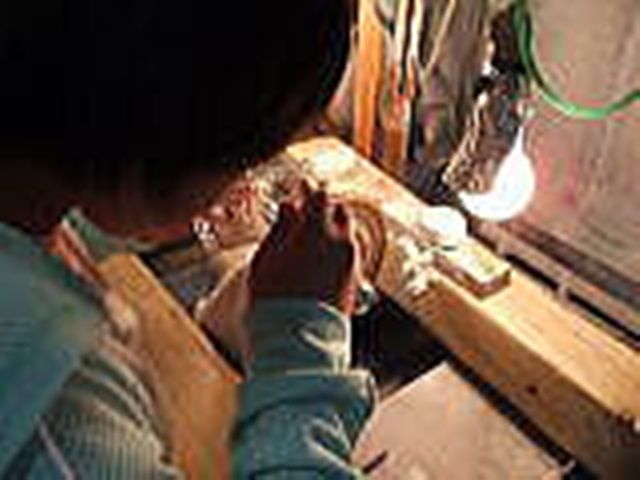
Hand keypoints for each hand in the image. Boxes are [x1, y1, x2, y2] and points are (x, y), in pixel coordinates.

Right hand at [249, 183, 358, 315]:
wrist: (297, 341)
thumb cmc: (273, 301)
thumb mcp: (266, 259)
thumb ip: (280, 227)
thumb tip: (290, 206)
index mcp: (318, 232)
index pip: (320, 196)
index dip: (308, 189)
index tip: (300, 187)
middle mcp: (341, 244)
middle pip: (339, 212)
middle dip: (323, 207)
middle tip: (305, 210)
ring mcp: (351, 263)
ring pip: (346, 233)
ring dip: (331, 229)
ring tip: (310, 235)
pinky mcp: (354, 281)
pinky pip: (348, 253)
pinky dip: (336, 247)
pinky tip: (319, 255)